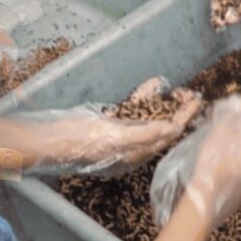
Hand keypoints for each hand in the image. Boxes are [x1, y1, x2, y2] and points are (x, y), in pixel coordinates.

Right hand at [25, 82, 202, 175]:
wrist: (42, 139)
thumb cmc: (74, 140)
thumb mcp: (111, 137)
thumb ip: (142, 134)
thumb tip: (172, 129)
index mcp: (133, 154)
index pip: (167, 134)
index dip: (184, 117)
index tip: (198, 100)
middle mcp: (129, 147)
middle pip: (161, 127)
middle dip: (176, 109)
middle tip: (188, 92)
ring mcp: (117, 135)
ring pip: (147, 117)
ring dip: (160, 101)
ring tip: (172, 87)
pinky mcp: (105, 125)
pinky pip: (130, 111)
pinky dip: (141, 98)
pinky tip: (148, 86)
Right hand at [151, 95, 240, 229]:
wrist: (209, 195)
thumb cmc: (216, 157)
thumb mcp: (221, 127)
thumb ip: (230, 111)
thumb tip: (234, 105)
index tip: (226, 104)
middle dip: (239, 121)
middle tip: (220, 118)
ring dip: (236, 137)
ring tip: (217, 135)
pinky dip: (234, 152)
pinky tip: (219, 154)